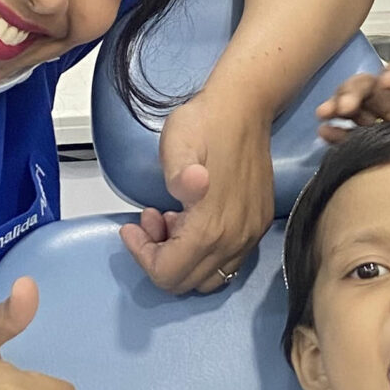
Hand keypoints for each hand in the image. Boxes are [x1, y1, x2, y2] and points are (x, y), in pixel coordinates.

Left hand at [120, 87, 274, 295]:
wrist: (244, 107)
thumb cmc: (205, 124)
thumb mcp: (179, 142)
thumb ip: (178, 172)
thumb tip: (188, 186)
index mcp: (212, 226)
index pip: (168, 274)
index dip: (142, 256)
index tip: (132, 227)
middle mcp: (235, 240)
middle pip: (186, 282)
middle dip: (159, 257)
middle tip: (151, 219)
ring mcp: (250, 235)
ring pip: (208, 277)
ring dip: (182, 256)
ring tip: (172, 219)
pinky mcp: (258, 226)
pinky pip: (227, 262)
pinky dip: (203, 252)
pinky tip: (194, 219)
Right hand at [316, 60, 389, 159]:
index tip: (387, 82)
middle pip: (376, 89)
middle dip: (357, 90)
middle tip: (344, 104)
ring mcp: (387, 131)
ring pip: (359, 109)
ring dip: (340, 105)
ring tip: (326, 114)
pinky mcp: (375, 153)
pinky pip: (351, 139)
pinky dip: (337, 134)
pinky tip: (325, 134)